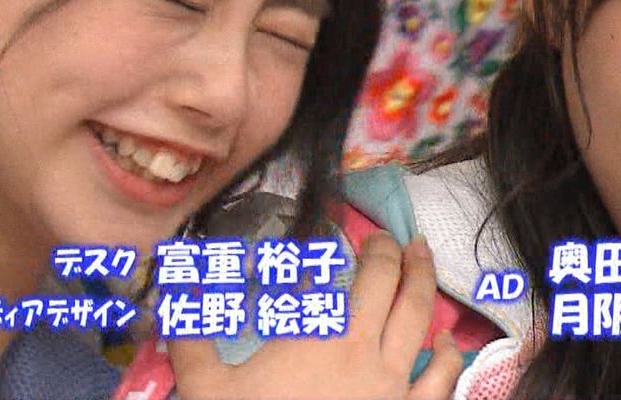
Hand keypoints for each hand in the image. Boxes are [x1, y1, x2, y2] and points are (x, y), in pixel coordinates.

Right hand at [169, 232, 462, 399]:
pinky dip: (449, 353)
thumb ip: (192, 342)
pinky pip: (442, 378)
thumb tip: (171, 304)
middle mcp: (366, 350)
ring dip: (424, 280)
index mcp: (321, 336)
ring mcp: (394, 384)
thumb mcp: (205, 390)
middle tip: (388, 236)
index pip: (348, 275)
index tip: (350, 235)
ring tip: (422, 255)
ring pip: (421, 318)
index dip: (356, 248)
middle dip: (393, 252)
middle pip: (393, 285)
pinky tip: (448, 339)